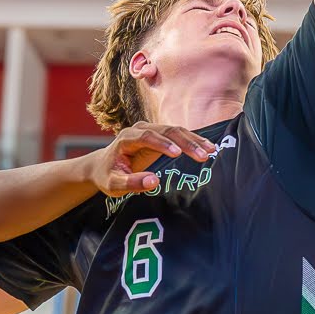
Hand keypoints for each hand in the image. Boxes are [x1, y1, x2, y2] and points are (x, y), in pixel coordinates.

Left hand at [87, 121, 219, 195]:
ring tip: (211, 150)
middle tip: (203, 155)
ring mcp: (151, 130)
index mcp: (126, 138)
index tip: (177, 154)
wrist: (103, 165)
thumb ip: (131, 183)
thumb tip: (154, 181)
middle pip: (166, 131)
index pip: (146, 136)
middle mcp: (140, 129)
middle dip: (185, 142)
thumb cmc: (107, 175)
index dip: (162, 144)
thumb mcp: (113, 184)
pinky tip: (207, 145)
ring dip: (193, 140)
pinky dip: (193, 140)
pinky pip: (178, 135)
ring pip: (175, 131)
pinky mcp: (159, 136)